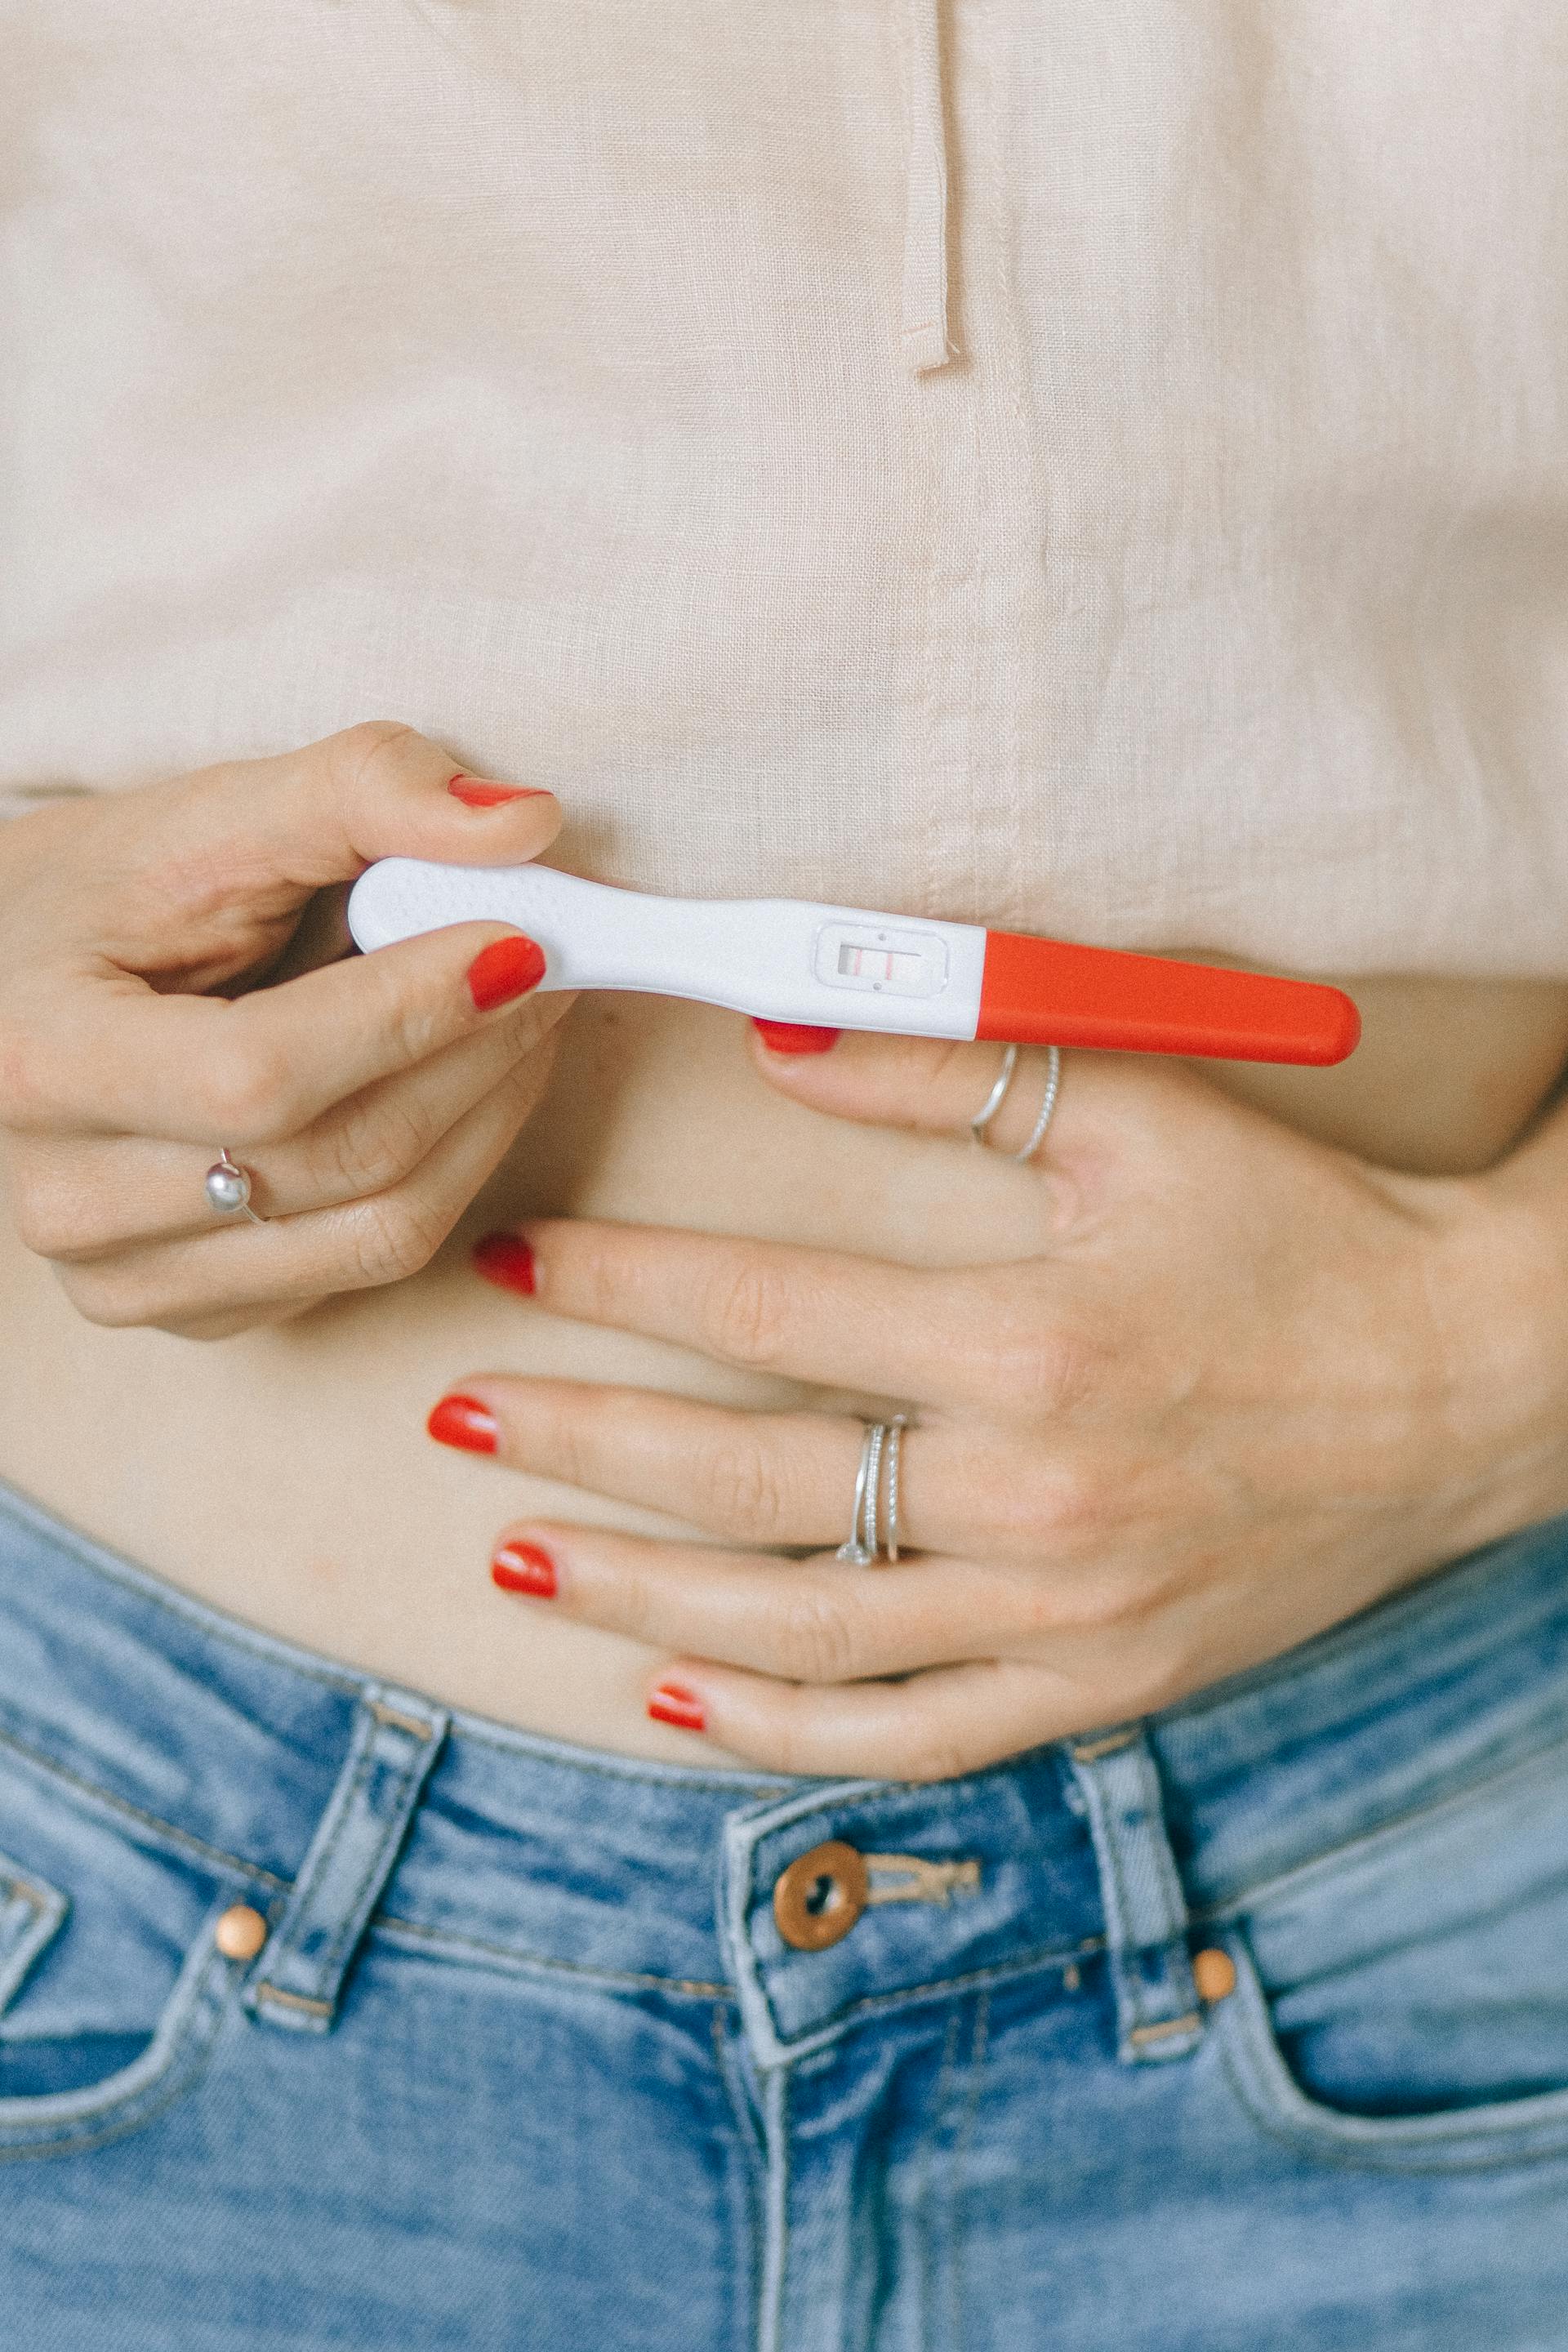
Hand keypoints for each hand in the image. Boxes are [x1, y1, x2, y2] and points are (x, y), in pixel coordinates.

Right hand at [0, 722, 575, 1338]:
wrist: (23, 988)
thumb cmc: (116, 896)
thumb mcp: (212, 814)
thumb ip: (360, 790)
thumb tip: (525, 822)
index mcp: (44, 1061)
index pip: (264, 1075)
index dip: (412, 1012)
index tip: (519, 943)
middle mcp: (68, 1201)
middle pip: (342, 1161)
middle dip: (481, 1055)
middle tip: (553, 965)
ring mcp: (131, 1278)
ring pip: (381, 1232)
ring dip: (490, 1115)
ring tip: (527, 1017)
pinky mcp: (199, 1313)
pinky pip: (374, 1261)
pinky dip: (454, 1168)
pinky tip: (465, 1081)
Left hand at [429, 1024, 1567, 1779]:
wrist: (1464, 1384)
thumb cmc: (1300, 1235)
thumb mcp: (1140, 1117)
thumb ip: (954, 1070)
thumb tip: (781, 1040)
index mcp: (1030, 1341)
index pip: (765, 1310)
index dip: (621, 1283)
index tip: (519, 1261)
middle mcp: (1030, 1497)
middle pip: (745, 1478)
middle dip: (577, 1444)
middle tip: (455, 1414)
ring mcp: (1058, 1614)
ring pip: (798, 1628)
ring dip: (635, 1597)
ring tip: (517, 1556)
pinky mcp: (1095, 1684)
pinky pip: (908, 1735)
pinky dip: (782, 1729)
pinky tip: (679, 1699)